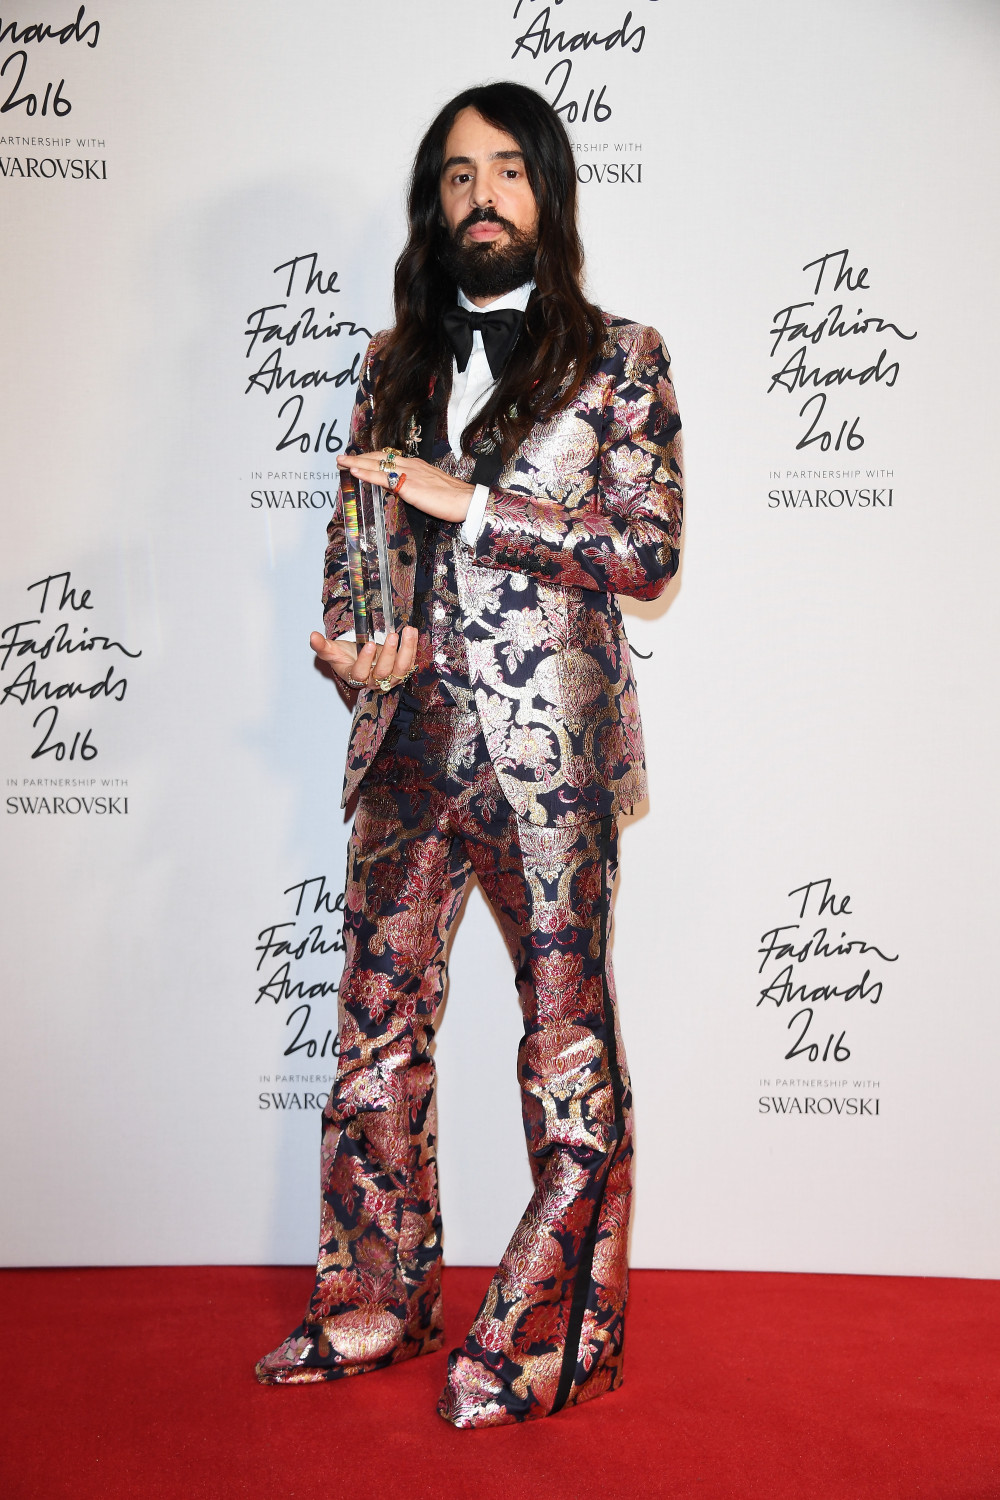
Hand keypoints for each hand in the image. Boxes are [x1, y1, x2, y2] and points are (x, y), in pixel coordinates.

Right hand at [310, 626, 417, 690]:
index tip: (367, 644)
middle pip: (384, 672)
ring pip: (401, 668)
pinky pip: (410, 662)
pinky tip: (412, 633)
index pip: (360, 674)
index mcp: (356, 677)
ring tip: (408, 631)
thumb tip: (312, 636)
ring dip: (406, 650)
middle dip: (389, 653)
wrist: (360, 660)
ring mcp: (390, 677)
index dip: (365, 661)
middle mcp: (374, 680)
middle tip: (392, 636)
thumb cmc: (346, 656)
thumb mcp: (333, 651)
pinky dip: (412, 647)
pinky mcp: (401, 670)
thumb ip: (322, 646)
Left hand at [337, 450, 474, 522]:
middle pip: (379, 457)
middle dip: (359, 456)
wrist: (465, 501)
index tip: (359, 458)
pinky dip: (366, 472)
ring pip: (377, 463)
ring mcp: (408, 473)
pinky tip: (354, 471)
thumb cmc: (452, 499)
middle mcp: (410, 465)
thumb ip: (415, 487)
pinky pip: (382, 477)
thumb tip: (403, 491)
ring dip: (357, 462)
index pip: (389, 458)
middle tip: (342, 457)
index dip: (372, 458)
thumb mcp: (430, 488)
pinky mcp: (406, 484)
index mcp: (416, 465)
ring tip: (341, 461)